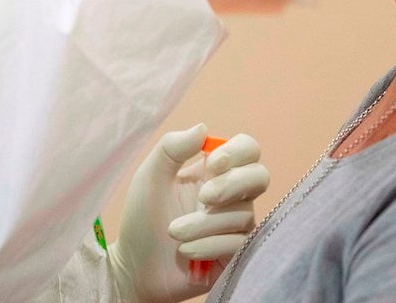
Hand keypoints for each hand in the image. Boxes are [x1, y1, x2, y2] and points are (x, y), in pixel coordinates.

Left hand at [108, 124, 270, 302]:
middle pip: (260, 176)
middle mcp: (230, 195)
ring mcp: (235, 225)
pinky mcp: (236, 253)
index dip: (237, 152)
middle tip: (204, 196)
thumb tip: (203, 128)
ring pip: (242, 214)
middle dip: (233, 184)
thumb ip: (172, 148)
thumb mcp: (150, 177)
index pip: (247, 149)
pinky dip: (207, 244)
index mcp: (213, 171)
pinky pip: (237, 243)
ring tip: (174, 232)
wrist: (135, 267)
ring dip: (203, 224)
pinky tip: (185, 250)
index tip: (212, 163)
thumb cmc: (142, 219)